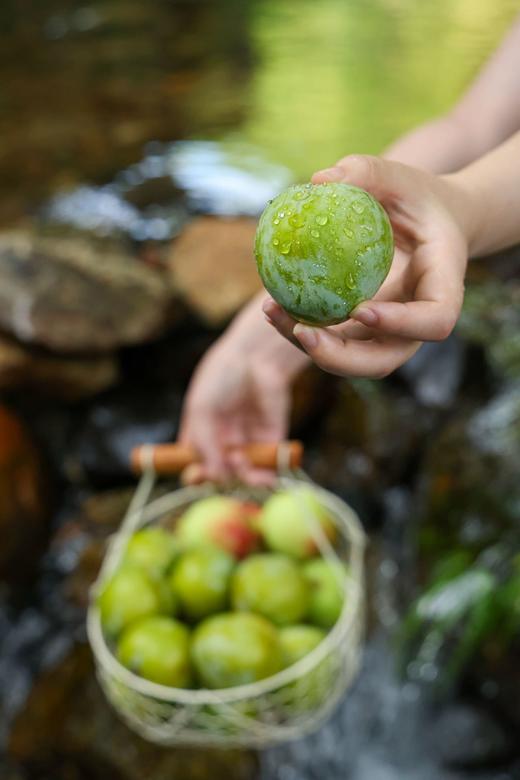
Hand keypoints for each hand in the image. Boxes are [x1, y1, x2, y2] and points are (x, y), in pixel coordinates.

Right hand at [179, 294, 308, 484]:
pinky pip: (269, 465)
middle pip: (220, 473)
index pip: (195, 464)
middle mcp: (224, 441)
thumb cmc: (221, 377)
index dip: (195, 476)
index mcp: (202, 433)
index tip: (195, 478)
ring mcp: (248, 441)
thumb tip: (214, 477)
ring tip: (240, 459)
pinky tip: (264, 476)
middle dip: (220, 478)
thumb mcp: (201, 408)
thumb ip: (204, 444)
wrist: (256, 356)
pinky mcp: (272, 439)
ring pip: (244, 474)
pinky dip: (266, 476)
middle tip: (219, 473)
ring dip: (241, 476)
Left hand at [264, 155, 468, 378]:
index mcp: (443, 284)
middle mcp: (418, 319)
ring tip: (273, 312)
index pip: (435, 320)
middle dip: (343, 358)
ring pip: (355, 361)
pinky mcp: (365, 332)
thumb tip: (319, 181)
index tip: (361, 308)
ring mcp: (391, 332)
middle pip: (387, 359)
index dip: (401, 324)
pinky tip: (272, 306)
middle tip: (303, 333)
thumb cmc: (417, 197)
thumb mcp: (400, 176)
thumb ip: (368, 171)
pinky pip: (335, 342)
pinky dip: (302, 332)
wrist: (430, 223)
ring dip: (312, 348)